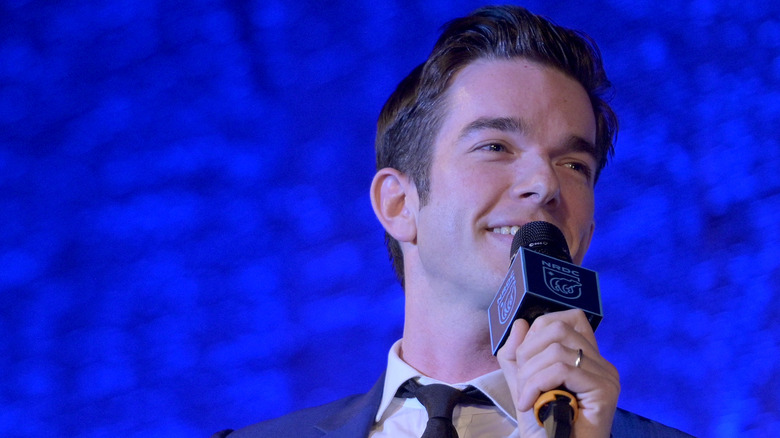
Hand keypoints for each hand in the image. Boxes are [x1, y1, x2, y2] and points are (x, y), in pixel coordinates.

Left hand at [496, 309, 619, 437]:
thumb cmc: (543, 425)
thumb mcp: (523, 384)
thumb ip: (516, 355)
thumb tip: (520, 323)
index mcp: (585, 357)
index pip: (569, 318)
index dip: (538, 331)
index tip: (525, 359)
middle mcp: (601, 362)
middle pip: (557, 328)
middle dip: (528, 353)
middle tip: (523, 383)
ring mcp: (605, 375)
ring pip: (556, 350)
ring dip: (529, 374)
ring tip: (527, 398)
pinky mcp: (604, 390)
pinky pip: (561, 370)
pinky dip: (536, 385)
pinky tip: (531, 403)